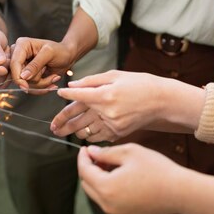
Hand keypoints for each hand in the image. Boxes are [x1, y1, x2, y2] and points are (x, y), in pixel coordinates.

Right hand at [10, 37, 73, 92]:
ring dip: (41, 83)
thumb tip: (23, 76)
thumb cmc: (60, 51)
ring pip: (26, 83)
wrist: (67, 57)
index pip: (14, 64)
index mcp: (21, 45)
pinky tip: (52, 80)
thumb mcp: (49, 54)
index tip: (25, 87)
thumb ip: (36, 64)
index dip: (18, 77)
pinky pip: (30, 87)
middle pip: (19, 76)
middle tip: (51, 75)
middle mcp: (19, 55)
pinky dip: (42, 87)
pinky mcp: (28, 75)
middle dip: (36, 80)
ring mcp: (23, 66)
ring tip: (53, 76)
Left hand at [52, 71, 169, 137]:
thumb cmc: (140, 84)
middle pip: (77, 118)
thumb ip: (93, 80)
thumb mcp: (116, 75)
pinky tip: (83, 133)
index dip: (66, 94)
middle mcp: (107, 112)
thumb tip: (73, 85)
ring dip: (73, 130)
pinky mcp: (118, 134)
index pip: (78, 95)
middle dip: (61, 121)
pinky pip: (97, 137)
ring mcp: (113, 125)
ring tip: (62, 130)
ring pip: (85, 131)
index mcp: (106, 94)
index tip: (58, 93)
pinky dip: (89, 135)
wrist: (161, 101)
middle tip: (52, 125)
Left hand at [78, 144, 185, 213]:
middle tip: (99, 156)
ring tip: (113, 166)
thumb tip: (91, 153)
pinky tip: (123, 179)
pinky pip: (110, 203)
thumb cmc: (157, 169)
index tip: (85, 149)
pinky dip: (110, 191)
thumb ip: (107, 152)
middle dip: (89, 169)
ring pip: (98, 195)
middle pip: (87, 185)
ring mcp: (116, 213)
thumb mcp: (130, 152)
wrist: (179, 192)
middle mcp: (107, 205)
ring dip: (99, 180)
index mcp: (106, 187)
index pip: (84, 171)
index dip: (82, 158)